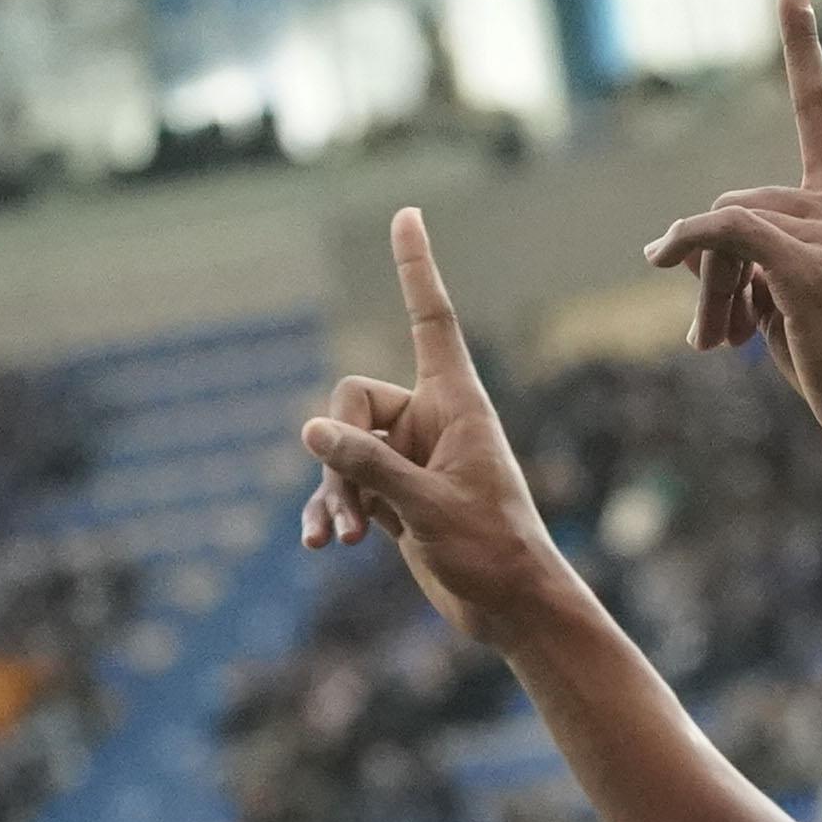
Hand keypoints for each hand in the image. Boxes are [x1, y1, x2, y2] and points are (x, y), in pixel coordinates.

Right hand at [298, 211, 576, 643]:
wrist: (510, 606)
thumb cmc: (491, 551)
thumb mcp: (427, 507)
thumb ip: (369, 467)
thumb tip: (310, 430)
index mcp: (456, 404)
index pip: (429, 319)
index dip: (416, 267)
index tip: (408, 214)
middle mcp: (431, 421)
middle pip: (352, 401)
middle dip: (340, 452)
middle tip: (360, 511)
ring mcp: (410, 457)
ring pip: (341, 449)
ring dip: (335, 491)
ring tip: (347, 539)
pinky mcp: (395, 494)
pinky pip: (345, 485)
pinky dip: (331, 510)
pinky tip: (322, 544)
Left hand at [644, 0, 821, 475]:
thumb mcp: (798, 301)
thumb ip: (753, 260)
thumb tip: (681, 248)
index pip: (821, 109)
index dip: (802, 43)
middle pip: (736, 203)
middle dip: (709, 269)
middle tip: (709, 336)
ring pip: (725, 229)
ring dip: (706, 288)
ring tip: (715, 344)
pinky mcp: (808, 261)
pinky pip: (722, 231)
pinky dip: (688, 247)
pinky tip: (665, 261)